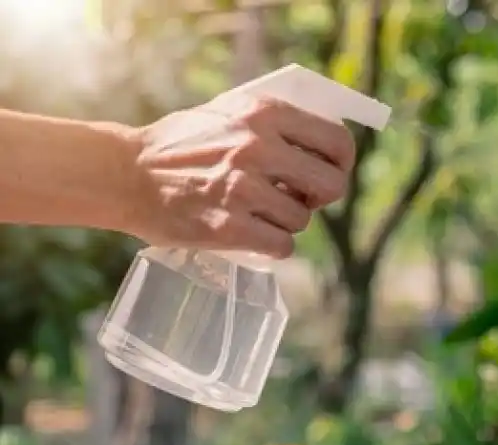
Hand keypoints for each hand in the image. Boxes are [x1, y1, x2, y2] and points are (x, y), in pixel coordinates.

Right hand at [124, 94, 355, 257]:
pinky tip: (253, 234)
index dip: (340, 164)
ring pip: (302, 219)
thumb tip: (324, 146)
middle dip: (322, 198)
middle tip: (301, 199)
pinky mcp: (230, 226)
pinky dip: (272, 245)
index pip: (337, 141)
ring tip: (260, 214)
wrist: (125, 174)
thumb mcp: (229, 112)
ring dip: (287, 222)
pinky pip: (282, 246)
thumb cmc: (181, 145)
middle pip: (332, 185)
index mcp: (264, 113)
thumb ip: (275, 124)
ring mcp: (243, 187)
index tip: (328, 174)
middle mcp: (258, 146)